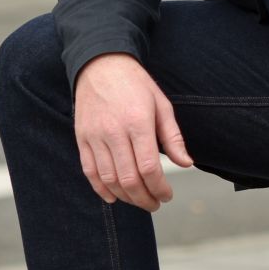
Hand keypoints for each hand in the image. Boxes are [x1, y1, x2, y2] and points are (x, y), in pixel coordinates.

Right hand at [73, 53, 193, 211]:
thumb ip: (173, 137)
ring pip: (109, 179)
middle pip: (128, 179)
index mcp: (138, 123)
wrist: (101, 66)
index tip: (167, 195)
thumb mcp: (162, 105)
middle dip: (144, 198)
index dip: (159, 188)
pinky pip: (90, 172)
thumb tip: (186, 164)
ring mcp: (94, 137)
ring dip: (126, 197)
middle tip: (156, 204)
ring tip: (140, 200)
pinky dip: (101, 189)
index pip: (148, 168)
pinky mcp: (82, 139)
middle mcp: (114, 132)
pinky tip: (115, 197)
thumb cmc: (137, 85)